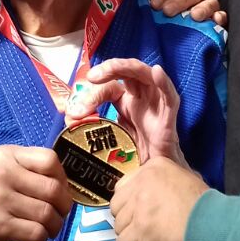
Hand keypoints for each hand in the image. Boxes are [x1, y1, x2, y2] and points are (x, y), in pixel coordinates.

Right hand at [0, 145, 71, 240]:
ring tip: (48, 228)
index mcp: (7, 155)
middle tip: (58, 215)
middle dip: (63, 207)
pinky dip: (42, 238)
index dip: (63, 178)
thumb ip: (25, 169)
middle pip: (53, 190)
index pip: (50, 160)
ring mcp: (1, 199)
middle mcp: (5, 173)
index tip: (61, 191)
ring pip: (47, 214)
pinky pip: (36, 233)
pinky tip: (36, 237)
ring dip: (54, 226)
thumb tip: (62, 185)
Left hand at [66, 58, 184, 163]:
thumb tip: (70, 118)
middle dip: (107, 69)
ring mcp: (155, 102)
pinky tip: (156, 72)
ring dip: (125, 67)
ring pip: (143, 74)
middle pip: (126, 71)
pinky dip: (164, 82)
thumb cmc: (135, 153)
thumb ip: (92, 126)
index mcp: (126, 100)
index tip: (74, 112)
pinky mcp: (169, 115)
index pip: (109, 88)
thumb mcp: (109, 137)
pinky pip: (169, 95)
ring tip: (108, 70)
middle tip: (91, 77)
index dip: (91, 96)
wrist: (155, 172)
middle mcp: (141, 96)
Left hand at [110, 157, 206, 240]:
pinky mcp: (140, 229)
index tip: (146, 214)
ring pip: (119, 227)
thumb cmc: (205, 206)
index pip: (123, 187)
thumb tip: (149, 197)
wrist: (215, 225)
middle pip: (117, 207)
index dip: (132, 205)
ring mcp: (139, 206)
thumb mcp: (184, 180)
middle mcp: (142, 182)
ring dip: (134, 238)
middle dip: (130, 221)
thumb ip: (162, 184)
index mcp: (153, 167)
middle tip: (148, 230)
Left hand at [134, 0, 224, 24]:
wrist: (158, 24)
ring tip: (195, 16)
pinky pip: (222, 16)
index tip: (154, 4)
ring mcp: (207, 5)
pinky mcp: (214, 19)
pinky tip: (216, 19)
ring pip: (210, 2)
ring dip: (203, 8)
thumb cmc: (154, 4)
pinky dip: (221, 16)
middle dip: (180, 1)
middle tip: (167, 11)